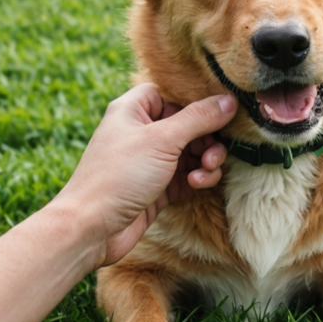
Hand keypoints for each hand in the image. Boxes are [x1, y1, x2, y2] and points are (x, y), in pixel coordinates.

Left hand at [48, 83, 236, 267]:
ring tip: (206, 170)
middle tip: (212, 152)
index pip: (171, 93)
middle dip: (207, 138)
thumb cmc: (118, 176)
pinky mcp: (158, 186)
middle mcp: (141, 131)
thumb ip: (199, 118)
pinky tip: (196, 184)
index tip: (219, 110)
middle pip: (188, 124)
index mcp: (133, 109)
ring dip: (206, 159)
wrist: (91, 228)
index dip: (195, 101)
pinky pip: (188, 174)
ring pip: (192, 151)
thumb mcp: (162, 140)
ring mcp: (150, 160)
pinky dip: (198, 178)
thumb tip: (230, 101)